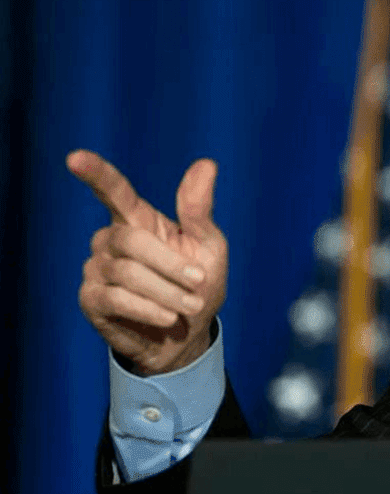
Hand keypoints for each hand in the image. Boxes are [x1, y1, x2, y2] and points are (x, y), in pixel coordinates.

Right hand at [68, 150, 228, 375]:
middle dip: (170, 265)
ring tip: (188, 305)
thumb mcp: (209, 246)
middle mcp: (111, 240)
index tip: (75, 158)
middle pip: (131, 240)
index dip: (95, 173)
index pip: (113, 191)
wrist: (188, 335)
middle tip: (199, 282)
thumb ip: (199, 210)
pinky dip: (149, 309)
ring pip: (127, 273)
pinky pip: (115, 298)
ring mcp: (97, 269)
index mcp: (139, 220)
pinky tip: (167, 317)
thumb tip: (206, 163)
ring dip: (167, 292)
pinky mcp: (90, 299)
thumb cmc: (199, 284)